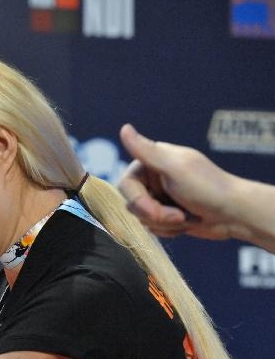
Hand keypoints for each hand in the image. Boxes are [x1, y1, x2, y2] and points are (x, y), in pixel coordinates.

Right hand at [117, 124, 236, 240]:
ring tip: (186, 217)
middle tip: (178, 216)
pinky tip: (187, 223)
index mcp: (153, 162)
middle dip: (154, 214)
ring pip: (142, 218)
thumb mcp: (174, 168)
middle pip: (132, 203)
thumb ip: (147, 150)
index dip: (138, 200)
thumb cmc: (208, 188)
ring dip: (164, 223)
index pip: (125, 184)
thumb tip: (124, 129)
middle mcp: (154, 178)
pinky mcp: (167, 215)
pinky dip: (169, 230)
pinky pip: (153, 228)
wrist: (235, 214)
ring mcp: (161, 197)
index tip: (154, 212)